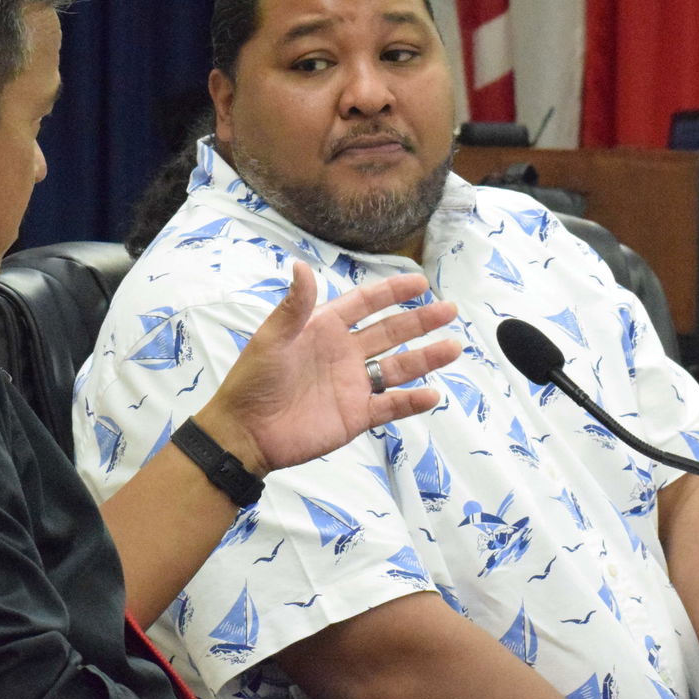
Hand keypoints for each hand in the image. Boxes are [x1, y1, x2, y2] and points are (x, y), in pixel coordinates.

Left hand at [193, 262, 458, 475]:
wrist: (245, 433)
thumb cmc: (252, 382)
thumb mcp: (272, 339)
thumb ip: (295, 306)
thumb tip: (300, 264)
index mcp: (324, 329)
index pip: (365, 304)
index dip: (391, 292)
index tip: (420, 282)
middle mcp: (344, 353)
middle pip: (390, 332)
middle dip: (420, 320)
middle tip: (449, 309)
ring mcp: (353, 385)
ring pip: (397, 367)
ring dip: (425, 358)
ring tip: (453, 347)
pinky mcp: (356, 416)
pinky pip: (390, 406)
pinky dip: (412, 401)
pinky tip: (432, 394)